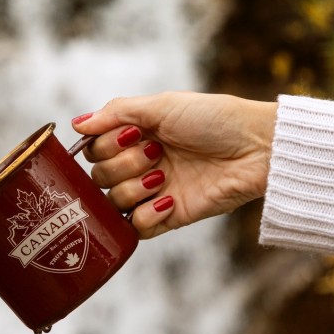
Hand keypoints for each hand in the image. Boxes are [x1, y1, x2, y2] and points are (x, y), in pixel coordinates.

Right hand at [71, 91, 276, 238]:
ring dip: (134, 188)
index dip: (105, 146)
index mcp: (136, 137)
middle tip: (156, 153)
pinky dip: (146, 216)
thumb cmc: (215, 119)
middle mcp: (140, 165)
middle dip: (123, 164)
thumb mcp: (163, 105)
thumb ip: (116, 112)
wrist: (257, 149)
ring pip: (114, 203)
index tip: (131, 135)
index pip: (94, 150)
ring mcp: (153, 193)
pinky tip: (168, 200)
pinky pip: (137, 229)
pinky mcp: (169, 217)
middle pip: (99, 178)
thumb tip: (76, 124)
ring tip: (163, 175)